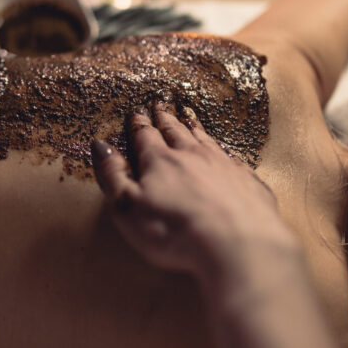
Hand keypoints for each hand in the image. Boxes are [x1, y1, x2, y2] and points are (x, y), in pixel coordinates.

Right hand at [91, 102, 299, 284]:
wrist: (236, 243)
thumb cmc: (174, 230)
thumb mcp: (128, 207)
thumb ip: (112, 175)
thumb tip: (100, 146)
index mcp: (160, 162)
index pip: (145, 136)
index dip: (139, 124)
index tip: (137, 112)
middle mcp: (192, 156)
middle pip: (175, 132)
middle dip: (165, 118)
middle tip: (162, 104)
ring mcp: (223, 166)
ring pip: (205, 139)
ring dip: (194, 127)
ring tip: (189, 115)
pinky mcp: (247, 182)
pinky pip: (232, 158)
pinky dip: (224, 150)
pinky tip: (225, 150)